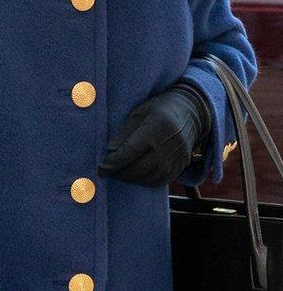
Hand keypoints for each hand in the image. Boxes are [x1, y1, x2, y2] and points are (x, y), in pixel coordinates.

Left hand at [96, 82, 211, 186]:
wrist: (191, 112)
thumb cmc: (159, 109)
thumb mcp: (139, 112)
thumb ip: (124, 132)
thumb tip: (110, 152)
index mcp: (155, 128)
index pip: (130, 152)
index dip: (112, 163)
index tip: (100, 168)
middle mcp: (168, 146)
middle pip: (138, 168)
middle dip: (119, 173)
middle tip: (106, 172)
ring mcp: (176, 158)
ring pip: (148, 178)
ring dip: (130, 179)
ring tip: (119, 173)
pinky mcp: (181, 166)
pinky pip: (160, 181)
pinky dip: (144, 181)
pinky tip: (135, 176)